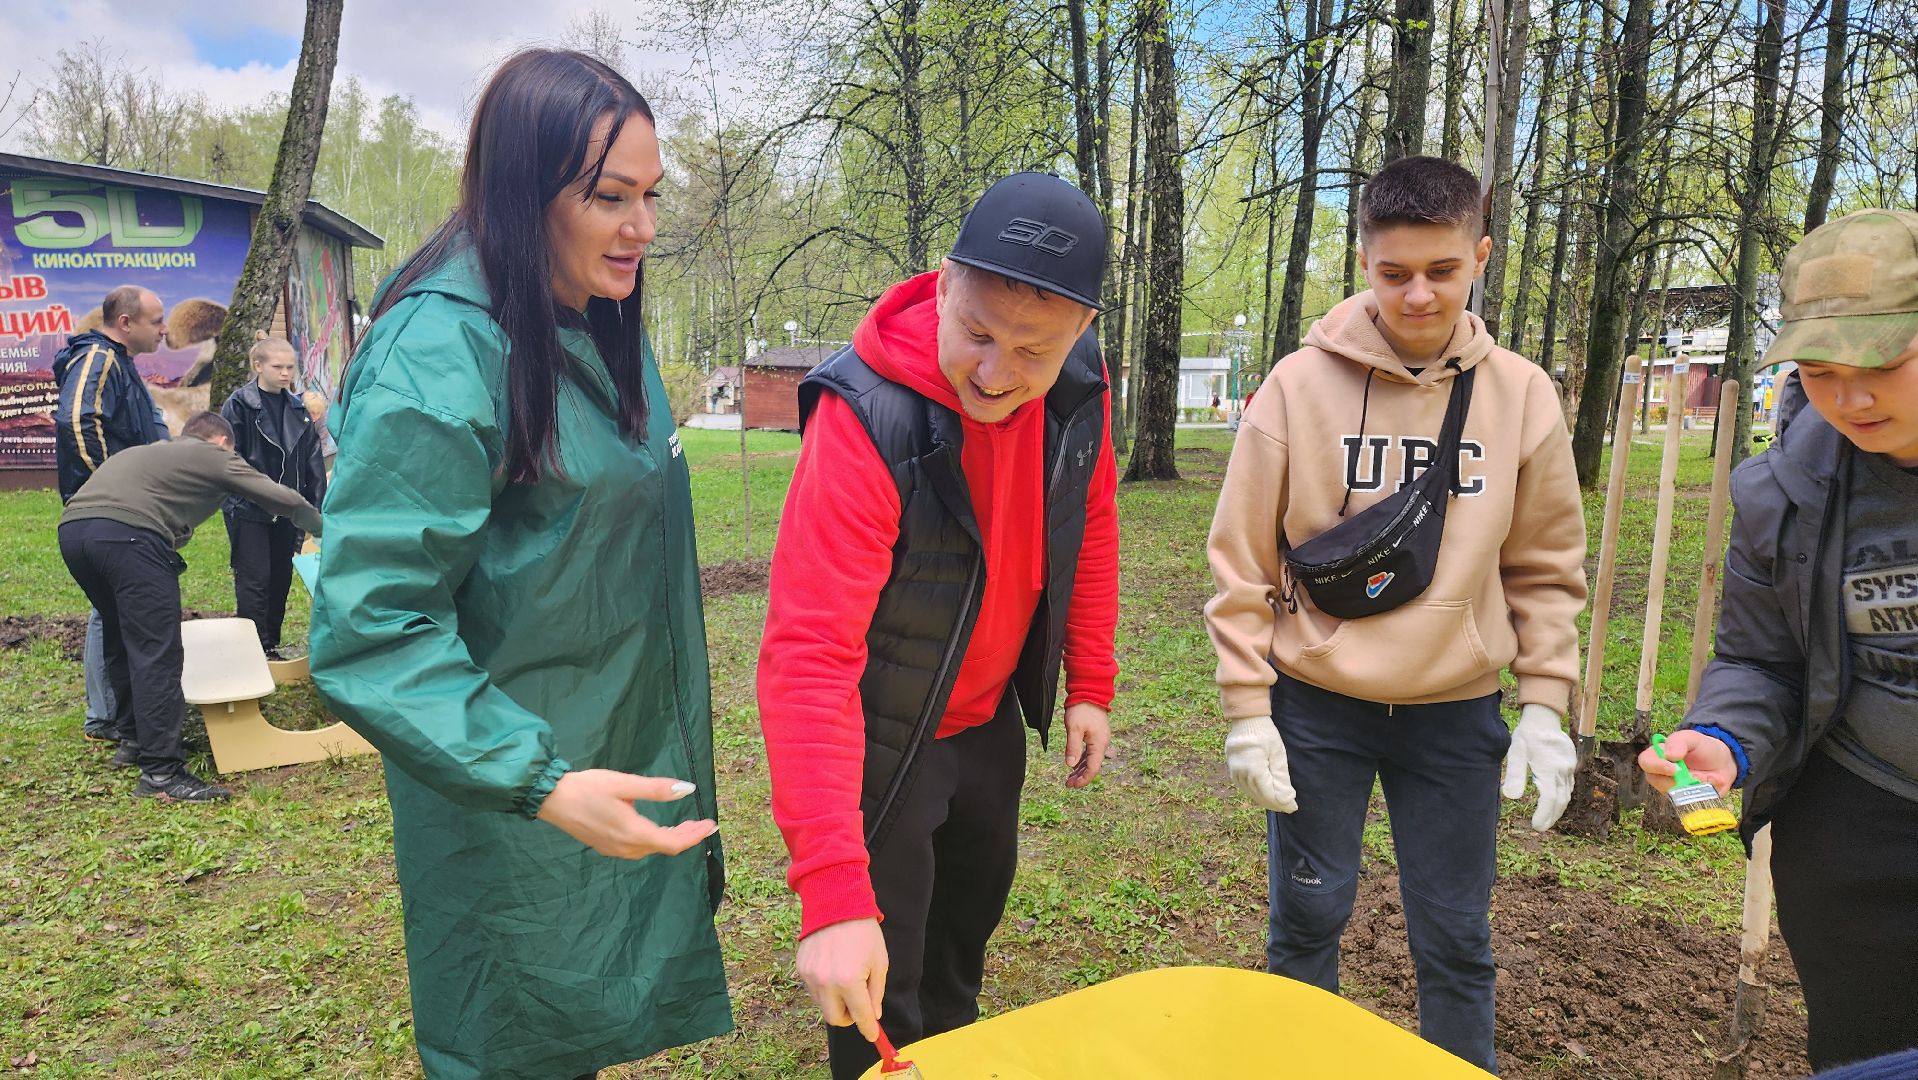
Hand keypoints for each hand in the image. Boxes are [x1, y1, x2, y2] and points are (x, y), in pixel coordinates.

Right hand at [535, 769, 716, 858]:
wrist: (551, 799)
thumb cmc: (587, 788)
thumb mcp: (624, 783)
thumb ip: (656, 789)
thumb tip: (688, 789)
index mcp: (633, 833)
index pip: (674, 842)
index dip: (695, 835)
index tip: (712, 825)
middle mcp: (626, 848)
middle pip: (665, 847)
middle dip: (687, 836)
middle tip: (703, 823)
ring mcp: (614, 850)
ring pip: (651, 849)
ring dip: (671, 838)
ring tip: (686, 825)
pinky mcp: (606, 846)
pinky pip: (638, 848)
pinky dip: (655, 839)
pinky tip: (658, 828)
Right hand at [797, 917, 887, 1041]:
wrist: (836, 903)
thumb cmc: (863, 931)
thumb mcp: (879, 961)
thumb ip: (876, 992)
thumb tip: (873, 1014)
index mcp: (849, 981)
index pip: (860, 1017)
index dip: (868, 1029)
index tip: (873, 1035)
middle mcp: (826, 983)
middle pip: (836, 1019)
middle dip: (849, 1018)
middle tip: (859, 1005)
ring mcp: (810, 976)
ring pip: (823, 1006)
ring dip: (836, 1003)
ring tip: (846, 981)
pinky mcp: (801, 969)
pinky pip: (813, 990)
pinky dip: (824, 989)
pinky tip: (833, 970)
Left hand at [1063, 702, 1109, 787]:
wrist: (1089, 691)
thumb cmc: (1081, 709)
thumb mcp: (1074, 728)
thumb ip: (1073, 747)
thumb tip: (1070, 765)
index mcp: (1099, 744)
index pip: (1093, 768)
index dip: (1083, 779)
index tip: (1072, 786)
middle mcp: (1102, 743)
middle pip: (1093, 766)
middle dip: (1081, 777)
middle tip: (1068, 785)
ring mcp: (1100, 739)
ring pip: (1091, 760)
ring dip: (1081, 770)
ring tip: (1070, 779)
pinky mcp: (1096, 735)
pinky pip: (1090, 752)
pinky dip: (1082, 760)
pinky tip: (1075, 765)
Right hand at [1225, 716, 1297, 812]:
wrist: (1246, 719)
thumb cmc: (1265, 734)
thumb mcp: (1278, 754)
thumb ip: (1281, 778)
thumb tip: (1287, 798)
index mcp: (1253, 769)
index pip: (1269, 794)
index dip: (1281, 803)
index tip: (1293, 806)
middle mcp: (1241, 774)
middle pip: (1260, 796)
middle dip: (1276, 804)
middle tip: (1289, 806)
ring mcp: (1234, 772)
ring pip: (1251, 793)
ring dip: (1266, 799)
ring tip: (1280, 802)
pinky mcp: (1232, 770)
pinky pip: (1244, 787)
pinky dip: (1256, 792)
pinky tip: (1265, 793)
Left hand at [1502, 704, 1575, 830]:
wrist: (1544, 717)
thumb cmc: (1527, 735)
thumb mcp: (1515, 752)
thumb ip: (1514, 774)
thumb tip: (1510, 797)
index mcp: (1550, 769)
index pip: (1550, 799)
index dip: (1544, 815)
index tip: (1536, 826)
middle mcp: (1563, 770)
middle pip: (1561, 800)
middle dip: (1551, 817)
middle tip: (1540, 828)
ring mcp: (1569, 767)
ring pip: (1567, 794)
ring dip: (1558, 809)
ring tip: (1547, 820)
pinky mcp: (1570, 765)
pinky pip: (1569, 786)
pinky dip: (1562, 798)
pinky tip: (1555, 804)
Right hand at [1638, 730, 1736, 796]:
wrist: (1722, 761)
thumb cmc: (1701, 748)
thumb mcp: (1691, 738)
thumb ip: (1678, 742)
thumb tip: (1669, 755)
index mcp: (1657, 757)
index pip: (1646, 763)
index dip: (1657, 767)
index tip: (1673, 769)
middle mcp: (1662, 776)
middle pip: (1659, 783)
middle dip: (1679, 782)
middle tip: (1694, 776)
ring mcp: (1675, 790)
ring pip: (1678, 796)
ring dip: (1696, 786)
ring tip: (1708, 776)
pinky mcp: (1689, 800)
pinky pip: (1696, 801)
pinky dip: (1708, 791)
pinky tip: (1714, 781)